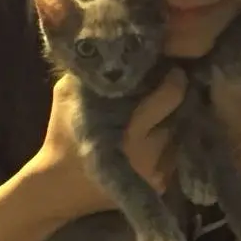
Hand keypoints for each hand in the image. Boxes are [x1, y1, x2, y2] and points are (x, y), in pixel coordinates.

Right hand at [36, 68, 187, 217]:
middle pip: (182, 115)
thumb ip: (92, 75)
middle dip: (178, 100)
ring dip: (175, 122)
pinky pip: (175, 156)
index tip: (171, 69)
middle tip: (170, 86)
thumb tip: (114, 51)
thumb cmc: (62, 138)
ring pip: (182, 136)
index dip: (174, 79)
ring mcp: (158, 174)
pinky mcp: (160, 186)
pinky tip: (156, 134)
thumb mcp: (67, 97)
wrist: (58, 189)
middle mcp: (151, 155)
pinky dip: (169, 143)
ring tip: (164, 110)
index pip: (171, 97)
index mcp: (132, 133)